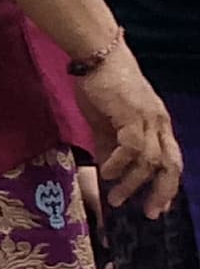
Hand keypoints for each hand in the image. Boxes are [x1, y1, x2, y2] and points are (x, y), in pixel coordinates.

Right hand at [77, 46, 181, 218]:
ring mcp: (148, 119)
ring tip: (117, 197)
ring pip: (151, 160)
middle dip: (163, 192)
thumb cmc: (102, 84)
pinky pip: (131, 147)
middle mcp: (160, 123)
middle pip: (172, 165)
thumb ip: (108, 145)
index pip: (171, 161)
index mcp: (158, 125)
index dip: (166, 186)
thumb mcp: (106, 121)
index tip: (157, 207)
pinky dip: (119, 164)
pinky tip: (106, 172)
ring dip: (134, 183)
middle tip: (149, 212)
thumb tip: (106, 170)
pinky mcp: (132, 115)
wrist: (97, 56)